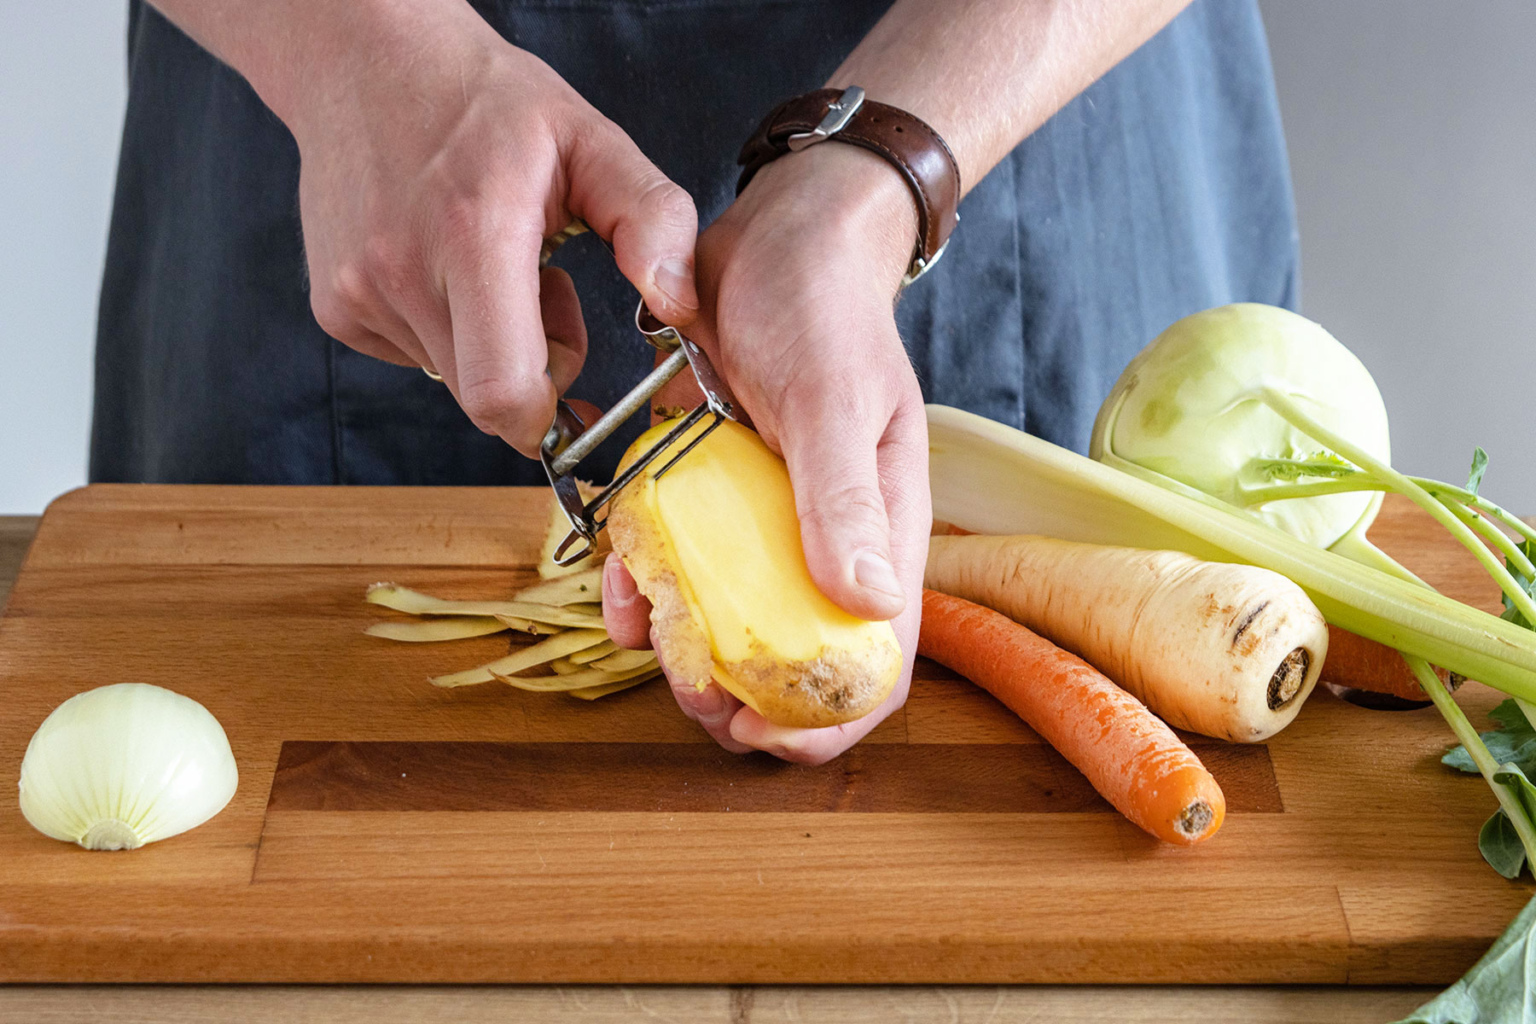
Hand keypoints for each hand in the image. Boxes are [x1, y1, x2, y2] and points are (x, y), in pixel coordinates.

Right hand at [272, 2, 698, 454]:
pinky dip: (444, 331)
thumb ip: (653, 219)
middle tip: (545, 297)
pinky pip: (412, 357)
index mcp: (475, 232)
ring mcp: (357, 292)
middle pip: (483, 398)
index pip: (502, 391)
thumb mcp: (591, 138)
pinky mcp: (333, 306)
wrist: (367, 62)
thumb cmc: (485, 101)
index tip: (573, 399)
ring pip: (450, 378)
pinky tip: (445, 266)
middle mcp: (403, 270)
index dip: (544, 417)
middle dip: (532, 375)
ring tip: (492, 264)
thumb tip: (679, 306)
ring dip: (489, 347)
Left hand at [604, 143, 930, 763]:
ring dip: (687, 653)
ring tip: (650, 648)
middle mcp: (823, 538)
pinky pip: (676, 561)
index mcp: (879, 531)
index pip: (876, 653)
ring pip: (727, 618)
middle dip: (747, 697)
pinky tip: (619, 589)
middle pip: (794, 652)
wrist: (776, 237)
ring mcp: (762, 520)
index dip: (832, 715)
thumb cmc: (824, 309)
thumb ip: (845, 500)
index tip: (774, 740)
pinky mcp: (710, 493)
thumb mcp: (836, 401)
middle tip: (699, 705)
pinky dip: (645, 586)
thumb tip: (867, 606)